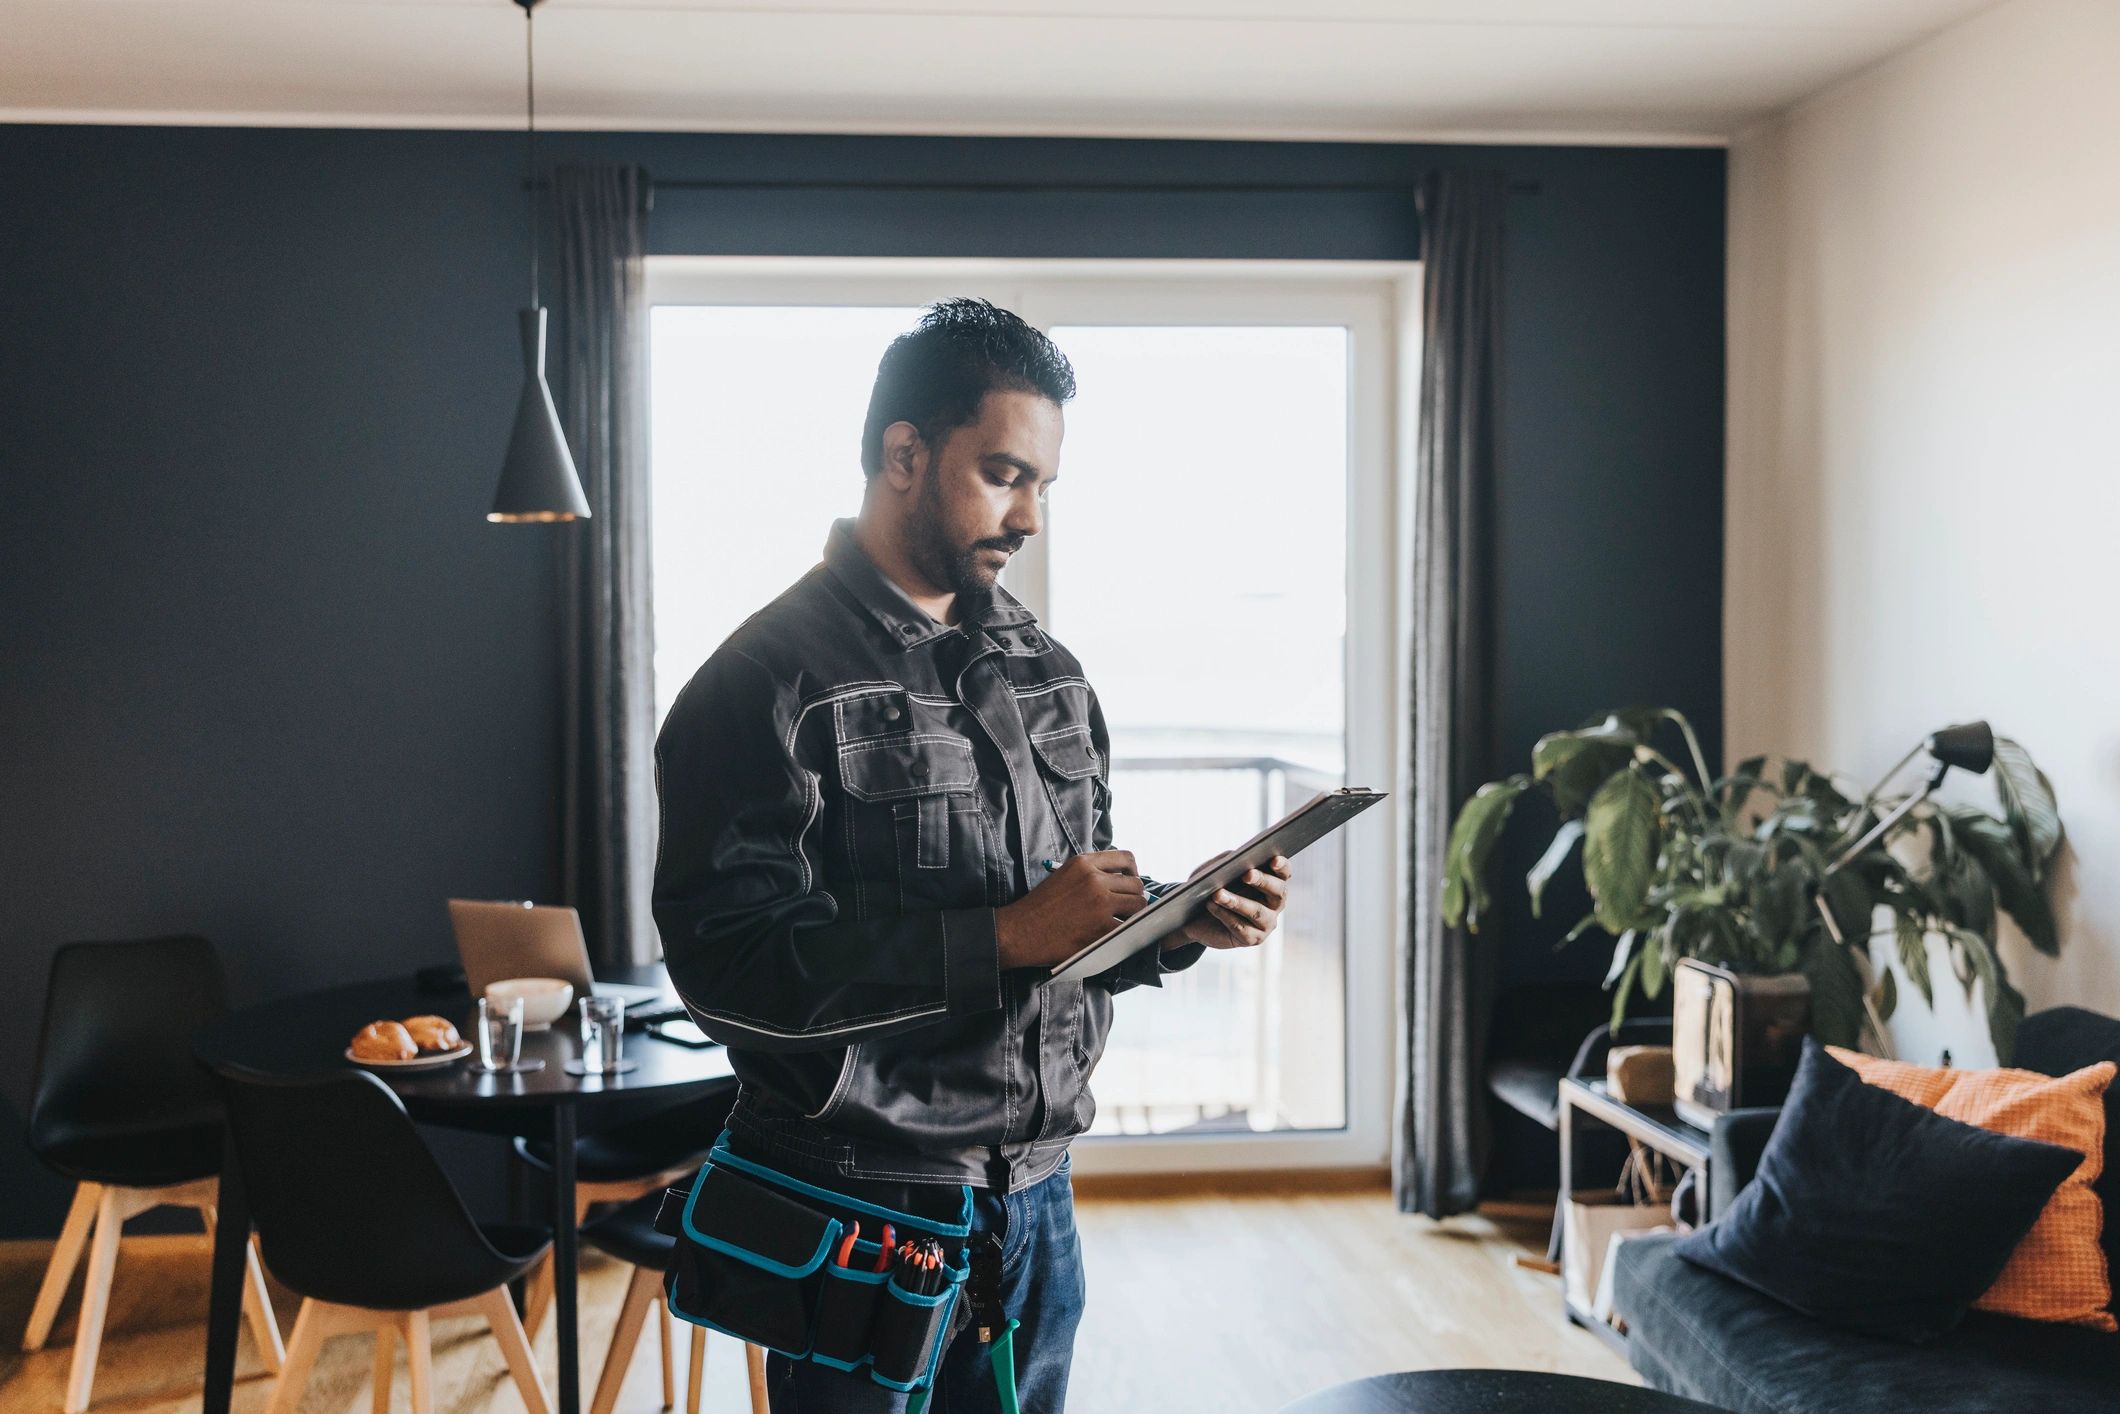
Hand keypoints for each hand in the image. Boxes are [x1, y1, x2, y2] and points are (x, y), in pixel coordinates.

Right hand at [995, 850, 1147, 969]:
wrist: (1020, 931)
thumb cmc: (1039, 906)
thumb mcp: (1063, 875)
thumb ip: (1090, 872)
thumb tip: (1118, 879)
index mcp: (1083, 863)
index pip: (1126, 858)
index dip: (1133, 872)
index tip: (1129, 883)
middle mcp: (1094, 879)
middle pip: (1136, 884)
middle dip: (1133, 896)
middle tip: (1126, 908)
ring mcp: (1100, 904)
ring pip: (1138, 905)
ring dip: (1133, 914)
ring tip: (1121, 921)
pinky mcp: (1102, 928)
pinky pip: (1128, 927)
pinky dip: (1125, 932)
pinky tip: (1114, 934)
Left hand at [1165, 852, 1292, 951]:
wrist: (1196, 918)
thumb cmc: (1211, 888)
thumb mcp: (1215, 870)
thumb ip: (1227, 861)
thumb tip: (1235, 857)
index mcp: (1271, 882)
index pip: (1284, 873)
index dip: (1282, 866)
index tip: (1273, 859)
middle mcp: (1274, 904)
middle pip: (1278, 891)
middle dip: (1263, 881)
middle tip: (1246, 874)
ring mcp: (1266, 923)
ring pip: (1257, 912)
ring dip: (1237, 901)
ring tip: (1218, 894)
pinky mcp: (1252, 939)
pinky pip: (1241, 927)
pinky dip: (1224, 915)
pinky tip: (1211, 906)